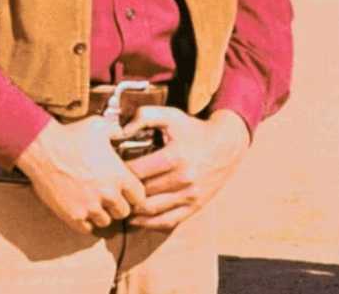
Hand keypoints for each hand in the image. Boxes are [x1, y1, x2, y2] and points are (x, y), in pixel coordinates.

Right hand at [15, 117, 146, 233]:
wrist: (42, 149)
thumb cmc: (71, 135)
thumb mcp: (100, 126)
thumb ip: (116, 131)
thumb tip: (122, 131)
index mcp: (120, 175)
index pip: (139, 197)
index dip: (134, 195)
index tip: (127, 192)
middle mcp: (108, 194)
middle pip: (123, 212)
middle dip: (118, 205)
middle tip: (109, 199)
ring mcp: (90, 206)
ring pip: (105, 221)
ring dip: (101, 214)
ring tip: (94, 204)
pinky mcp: (72, 215)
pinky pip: (86, 229)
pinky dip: (85, 223)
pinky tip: (81, 211)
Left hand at [121, 108, 248, 229]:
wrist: (227, 145)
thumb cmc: (194, 130)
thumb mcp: (172, 116)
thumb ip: (144, 116)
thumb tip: (120, 132)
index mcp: (175, 157)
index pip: (136, 171)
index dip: (119, 171)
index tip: (111, 169)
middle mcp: (183, 179)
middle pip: (142, 192)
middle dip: (124, 190)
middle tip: (112, 187)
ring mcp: (190, 195)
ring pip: (151, 210)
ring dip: (132, 209)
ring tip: (121, 202)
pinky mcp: (195, 206)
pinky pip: (167, 221)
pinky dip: (148, 222)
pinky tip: (136, 218)